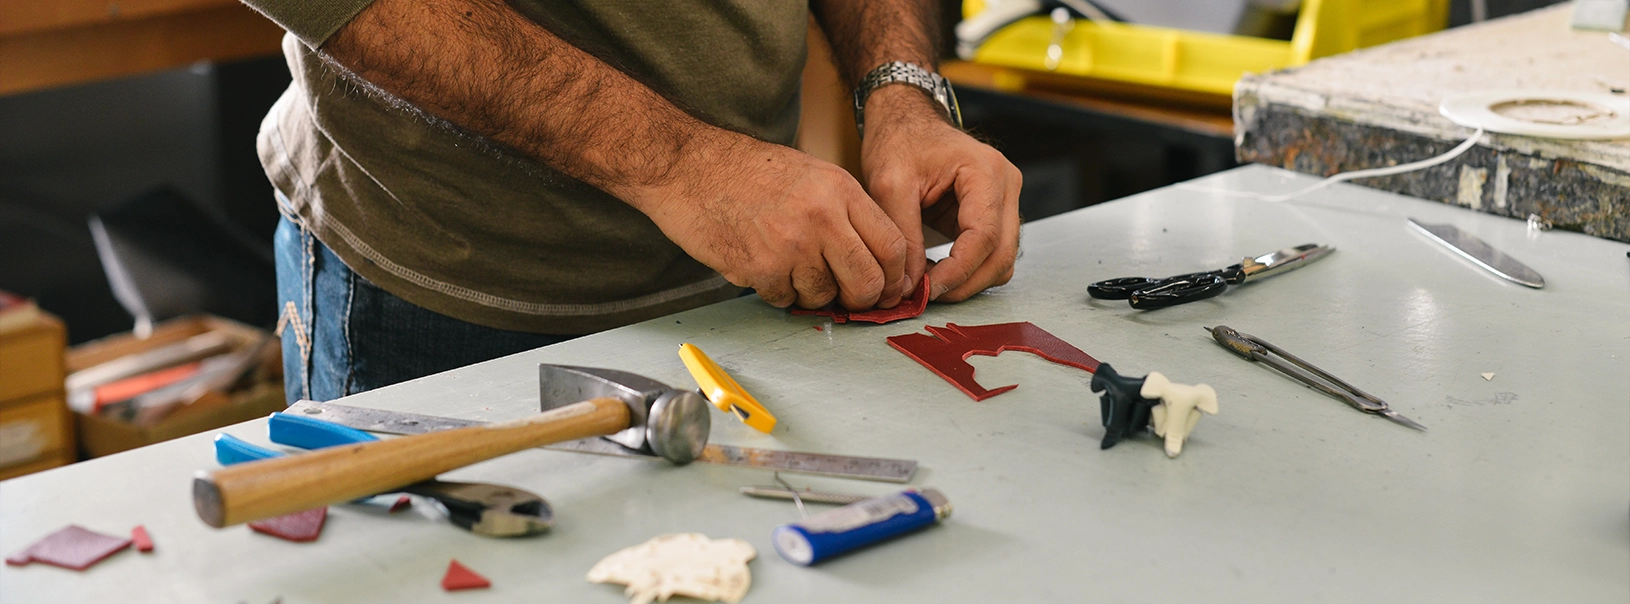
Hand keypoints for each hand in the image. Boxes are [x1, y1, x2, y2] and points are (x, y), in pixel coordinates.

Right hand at [641, 135, 909, 310]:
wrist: (688, 167)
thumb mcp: (812, 174)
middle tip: (851, 297)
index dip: (896, 276)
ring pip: (825, 297)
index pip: (893, 245)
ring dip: (813, 294)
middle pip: (868, 281)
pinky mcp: (760, 269)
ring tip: (792, 268)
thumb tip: (877, 260)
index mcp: (840, 189)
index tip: (889, 287)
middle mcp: (821, 217)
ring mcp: (791, 245)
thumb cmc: (747, 171)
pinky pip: (786, 301)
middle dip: (863, 298)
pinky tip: (765, 266)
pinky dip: (779, 293)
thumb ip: (846, 212)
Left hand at [859, 85, 1021, 301]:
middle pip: (1002, 254)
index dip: (957, 272)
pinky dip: (968, 270)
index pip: (983, 237)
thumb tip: (910, 284)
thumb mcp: (890, 184)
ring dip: (969, 280)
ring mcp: (1005, 200)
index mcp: (986, 172)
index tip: (925, 290)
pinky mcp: (994, 213)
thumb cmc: (899, 140)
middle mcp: (1006, 185)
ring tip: (928, 284)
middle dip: (965, 283)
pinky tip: (937, 272)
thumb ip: (902, 234)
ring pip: (1002, 260)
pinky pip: (991, 253)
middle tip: (926, 296)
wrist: (905, 121)